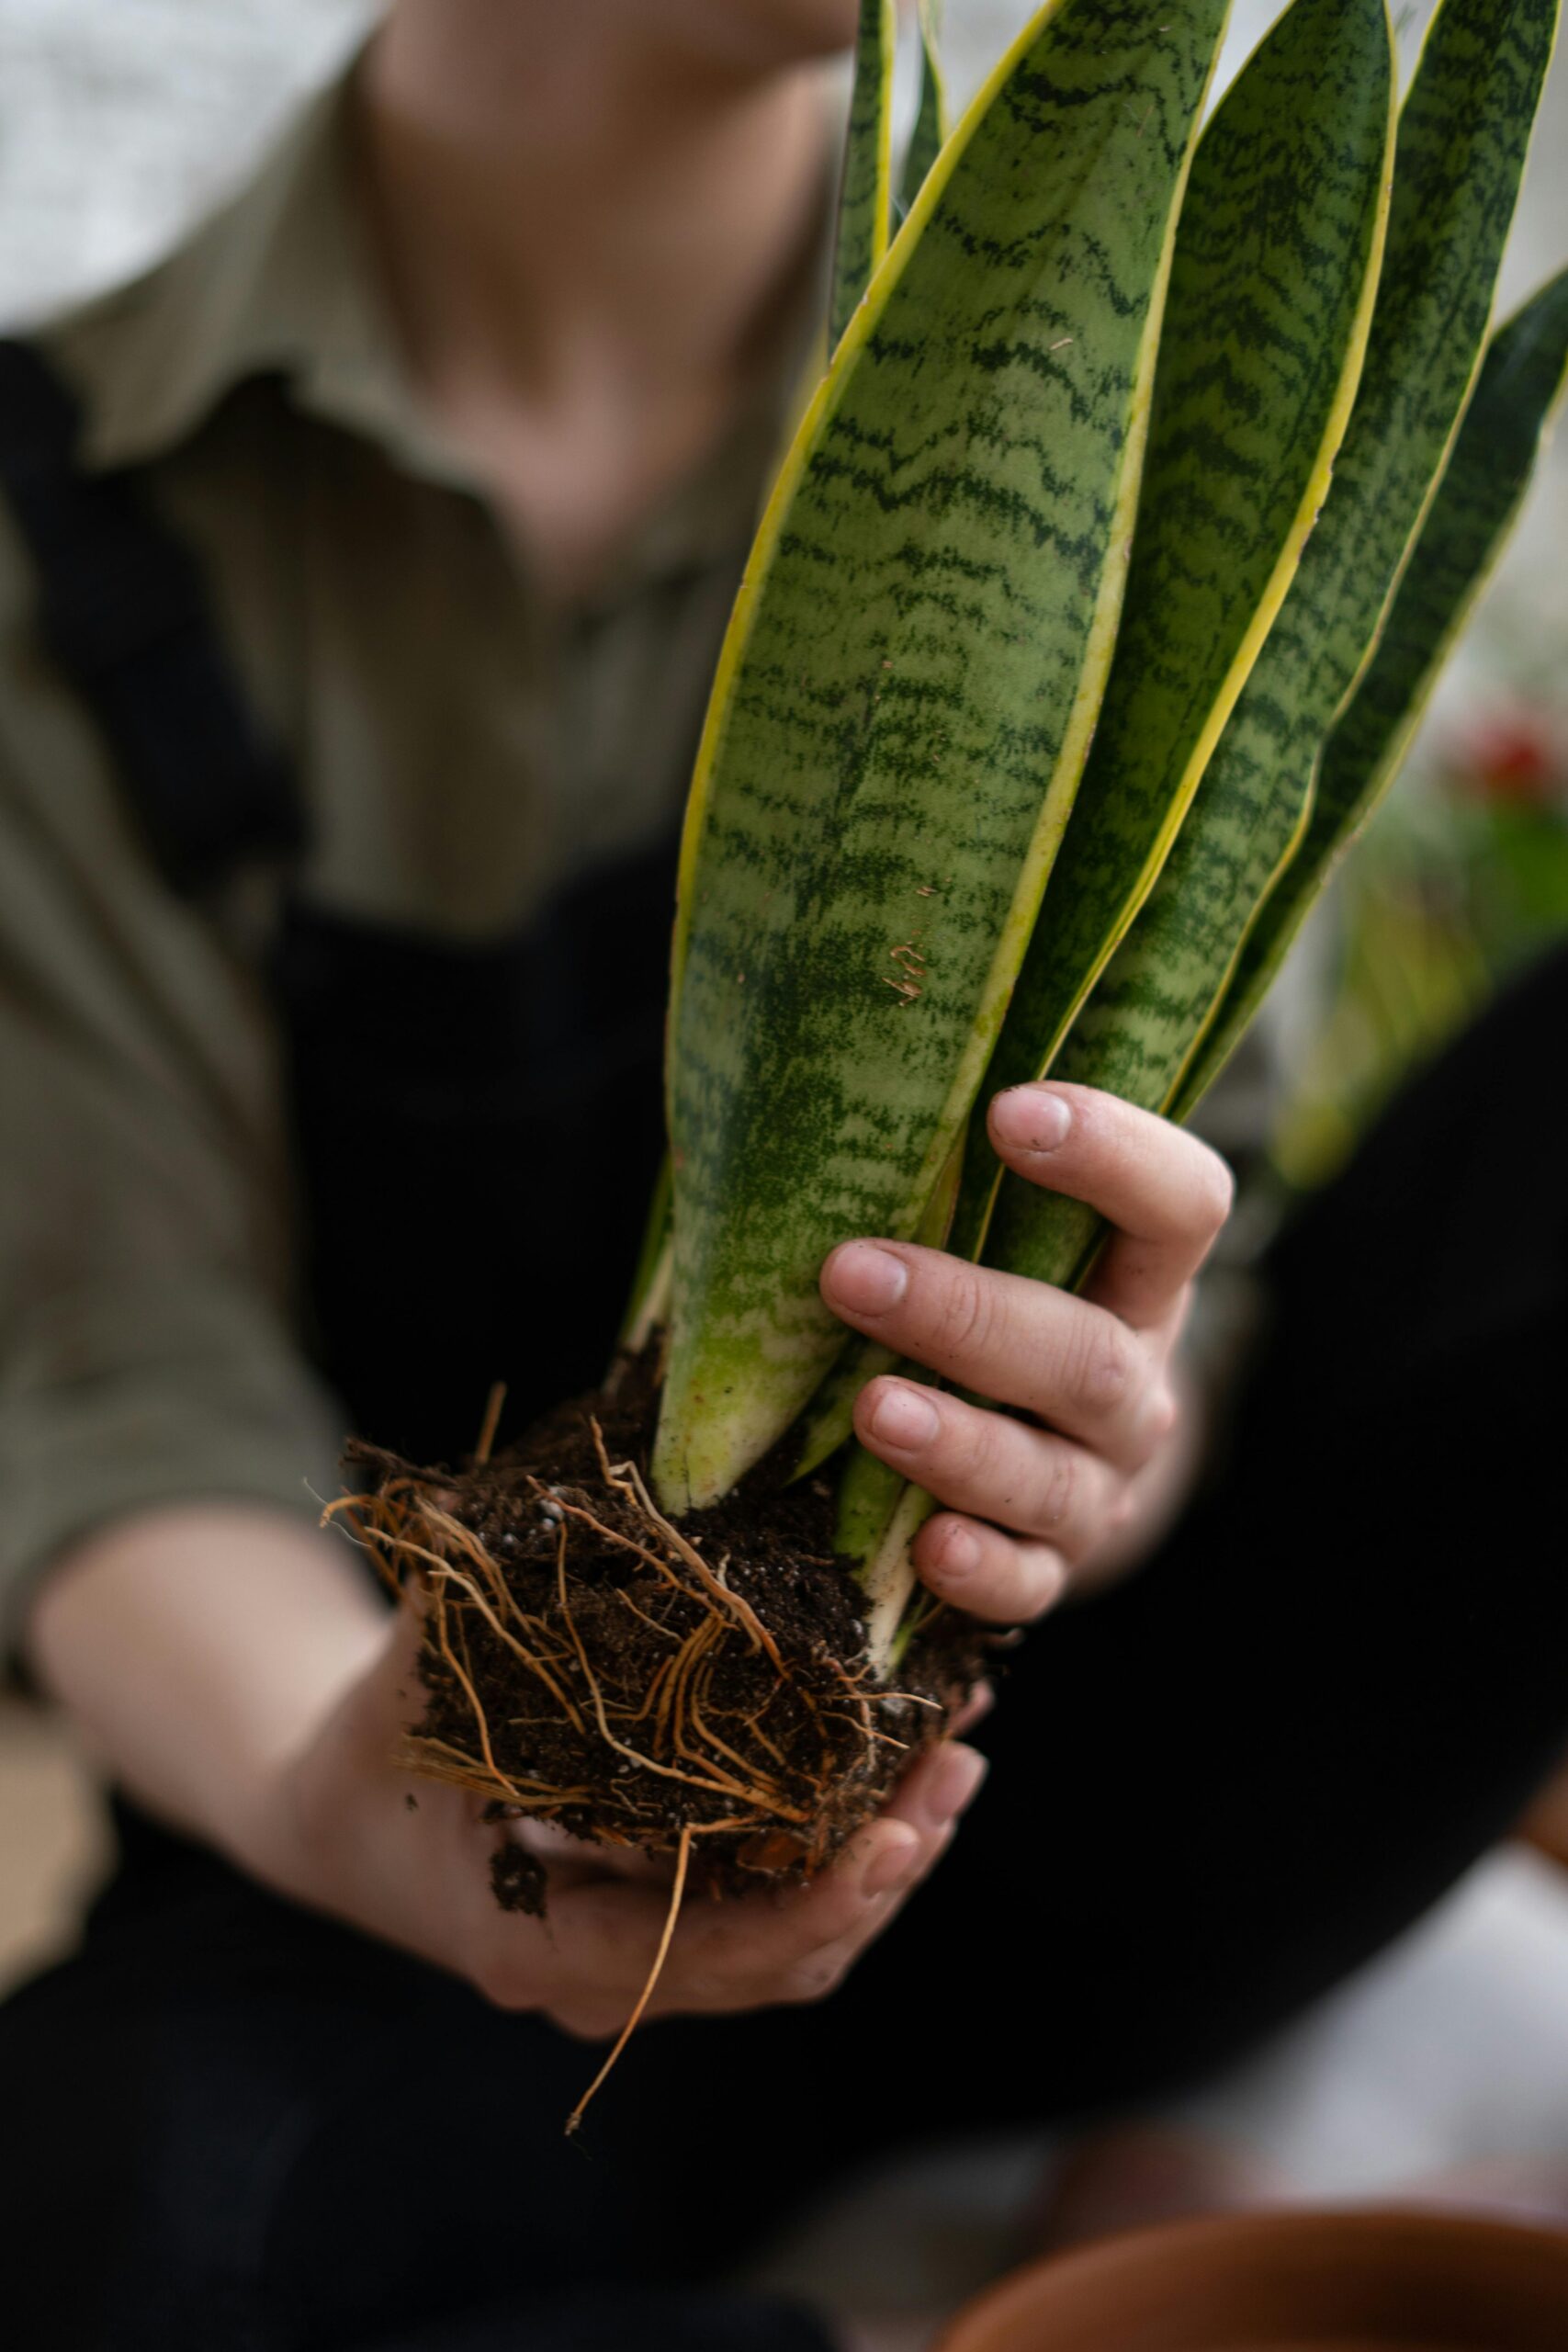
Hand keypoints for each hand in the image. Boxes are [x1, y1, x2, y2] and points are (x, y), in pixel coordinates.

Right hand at [271, 1601, 988, 2035]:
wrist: (337, 1815)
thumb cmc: (370, 1743)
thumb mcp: (414, 1676)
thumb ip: (484, 1611)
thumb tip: (566, 1495)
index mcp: (535, 1941)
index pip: (702, 1953)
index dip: (809, 1905)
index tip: (894, 1834)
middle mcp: (601, 1979)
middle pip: (779, 1961)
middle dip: (882, 1870)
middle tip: (957, 1765)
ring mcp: (641, 1962)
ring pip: (795, 1947)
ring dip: (887, 1858)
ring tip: (960, 1754)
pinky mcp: (671, 1923)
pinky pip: (780, 1910)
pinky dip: (848, 1846)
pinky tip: (905, 1760)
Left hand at [820, 1082, 1232, 1623]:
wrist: (1057, 1461)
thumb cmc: (1000, 1306)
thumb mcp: (1004, 1241)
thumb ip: (944, 1183)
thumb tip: (791, 1094)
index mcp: (1142, 1279)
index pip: (1181, 1204)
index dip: (1115, 1154)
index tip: (1008, 1112)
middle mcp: (1135, 1383)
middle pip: (1090, 1355)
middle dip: (967, 1315)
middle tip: (852, 1273)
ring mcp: (1099, 1485)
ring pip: (1052, 1475)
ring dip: (960, 1443)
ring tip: (872, 1411)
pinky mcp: (1053, 1569)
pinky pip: (1027, 1585)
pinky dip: (980, 1570)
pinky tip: (927, 1547)